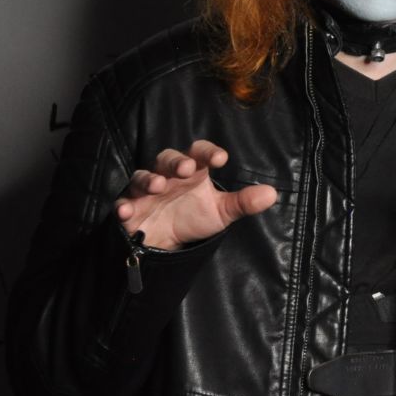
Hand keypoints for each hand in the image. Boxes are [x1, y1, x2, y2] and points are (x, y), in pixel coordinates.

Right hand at [115, 140, 277, 250]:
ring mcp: (146, 191)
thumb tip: (272, 194)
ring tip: (158, 186)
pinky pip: (123, 202)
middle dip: (176, 162)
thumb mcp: (222, 212)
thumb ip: (243, 202)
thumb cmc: (195, 217)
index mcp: (193, 172)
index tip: (220, 158)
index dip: (208, 152)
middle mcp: (168, 176)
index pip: (199, 152)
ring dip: (149, 179)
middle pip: (168, 158)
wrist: (168, 243)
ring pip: (142, 176)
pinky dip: (123, 205)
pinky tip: (126, 211)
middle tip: (186, 169)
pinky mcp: (129, 208)